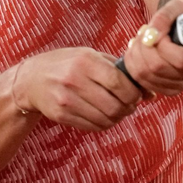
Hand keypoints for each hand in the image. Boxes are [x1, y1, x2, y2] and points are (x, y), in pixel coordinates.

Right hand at [13, 47, 142, 131]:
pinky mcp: (61, 115)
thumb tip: (150, 93)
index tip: (136, 94)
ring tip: (117, 110)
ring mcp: (67, 99)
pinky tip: (102, 115)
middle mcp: (75, 80)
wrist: (31, 79)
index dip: (134, 93)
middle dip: (129, 108)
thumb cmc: (67, 64)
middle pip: (115, 106)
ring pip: (106, 119)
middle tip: (129, 105)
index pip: (120, 83)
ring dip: (118, 118)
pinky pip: (93, 126)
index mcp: (85, 61)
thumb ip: (119, 70)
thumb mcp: (90, 56)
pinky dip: (104, 124)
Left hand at [122, 0, 182, 95]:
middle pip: (161, 68)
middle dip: (144, 49)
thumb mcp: (177, 7)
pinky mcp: (173, 89)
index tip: (155, 32)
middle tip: (143, 34)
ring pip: (149, 76)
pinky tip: (139, 53)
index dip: (162, 46)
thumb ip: (164, 17)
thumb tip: (151, 35)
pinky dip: (136, 67)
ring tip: (140, 41)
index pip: (181, 59)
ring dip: (136, 56)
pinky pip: (146, 83)